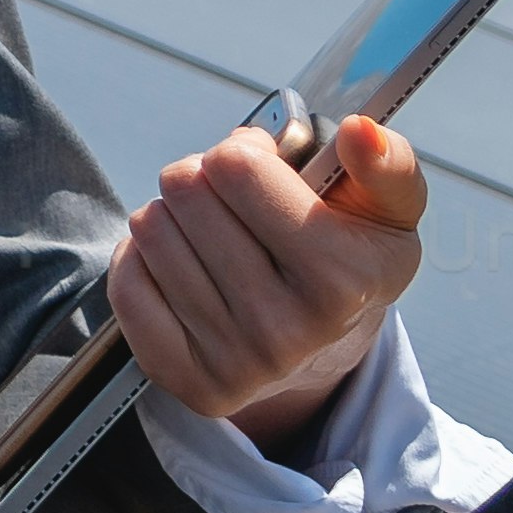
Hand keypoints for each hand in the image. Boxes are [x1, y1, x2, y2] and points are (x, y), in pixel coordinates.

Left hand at [114, 110, 423, 440]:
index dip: (244, 152)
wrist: (323, 342)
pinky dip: (145, 259)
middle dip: (204, 180)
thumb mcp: (387, 208)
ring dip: (175, 218)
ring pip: (150, 228)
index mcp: (343, 281)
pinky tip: (186, 267)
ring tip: (215, 237)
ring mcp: (233, 363)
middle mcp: (288, 332)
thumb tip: (358, 132)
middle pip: (184, 191)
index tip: (266, 169)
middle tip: (234, 204)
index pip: (236, 168)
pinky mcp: (185, 380)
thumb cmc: (348, 256)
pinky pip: (124, 281)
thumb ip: (385, 163)